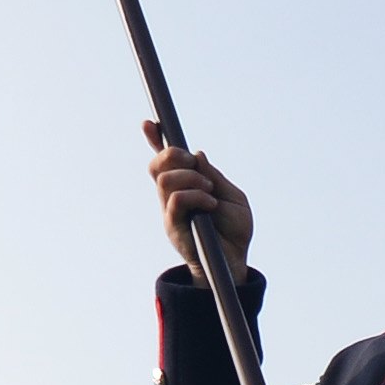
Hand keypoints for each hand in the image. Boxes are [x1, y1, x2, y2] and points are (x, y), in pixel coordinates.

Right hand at [144, 127, 253, 279]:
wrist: (234, 261)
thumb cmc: (234, 231)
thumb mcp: (232, 197)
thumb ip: (215, 176)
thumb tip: (198, 155)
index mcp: (187, 185)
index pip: (166, 160)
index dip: (155, 140)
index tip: (149, 123)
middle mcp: (173, 195)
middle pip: (157, 164)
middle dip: (174, 155)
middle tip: (195, 166)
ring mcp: (170, 211)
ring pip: (165, 179)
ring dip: (191, 178)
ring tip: (209, 192)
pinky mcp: (172, 226)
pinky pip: (176, 200)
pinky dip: (195, 195)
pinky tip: (210, 204)